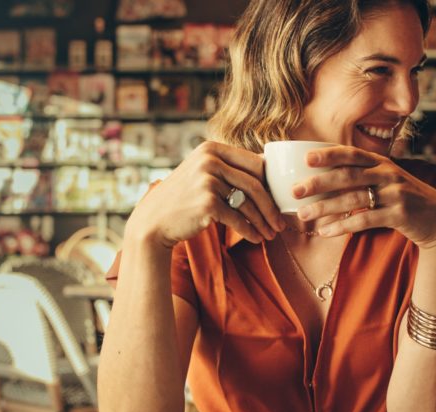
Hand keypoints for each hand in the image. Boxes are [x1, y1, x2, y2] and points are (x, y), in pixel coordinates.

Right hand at [126, 142, 285, 248]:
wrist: (154, 221)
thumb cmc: (185, 198)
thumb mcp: (203, 173)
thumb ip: (229, 167)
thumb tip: (267, 165)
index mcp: (212, 148)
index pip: (256, 164)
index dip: (271, 185)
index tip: (279, 202)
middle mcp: (209, 160)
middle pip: (256, 185)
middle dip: (272, 208)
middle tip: (281, 224)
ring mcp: (207, 181)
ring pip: (248, 204)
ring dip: (263, 222)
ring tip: (271, 235)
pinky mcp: (207, 203)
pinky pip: (238, 219)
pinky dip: (250, 231)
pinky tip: (256, 239)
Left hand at [292, 146, 435, 249]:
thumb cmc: (405, 199)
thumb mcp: (388, 181)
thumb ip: (364, 176)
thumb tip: (324, 180)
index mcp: (383, 163)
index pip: (352, 154)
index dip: (329, 154)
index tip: (306, 158)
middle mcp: (388, 174)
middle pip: (348, 175)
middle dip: (319, 183)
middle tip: (295, 191)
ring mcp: (395, 194)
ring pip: (353, 199)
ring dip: (325, 207)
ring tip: (303, 215)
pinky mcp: (399, 214)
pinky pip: (365, 220)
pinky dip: (342, 226)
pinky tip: (325, 231)